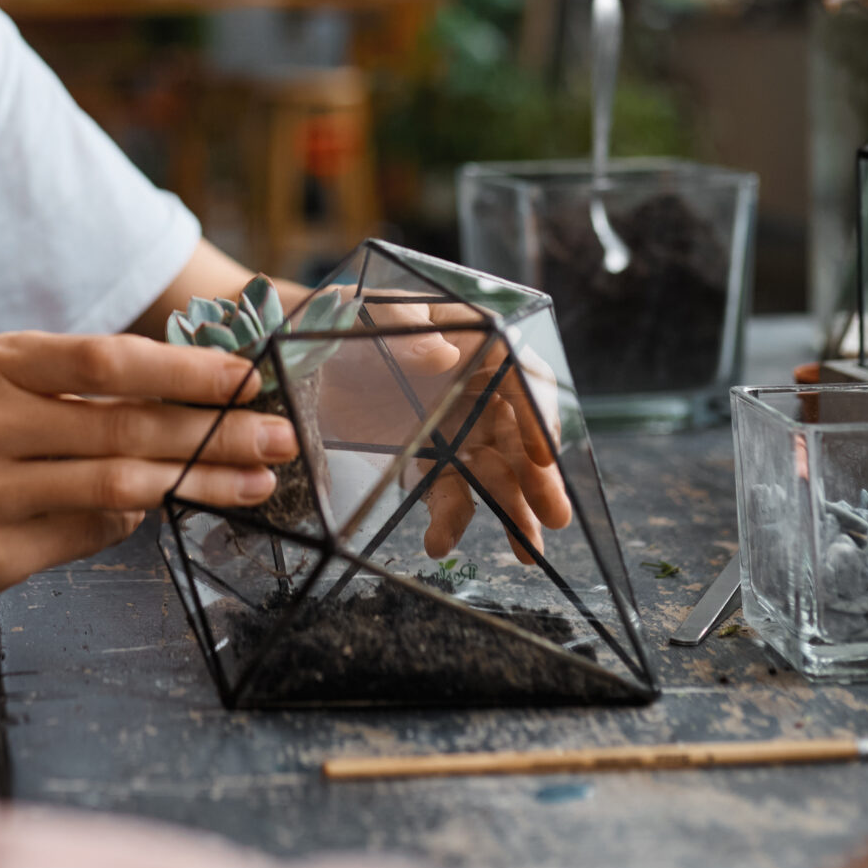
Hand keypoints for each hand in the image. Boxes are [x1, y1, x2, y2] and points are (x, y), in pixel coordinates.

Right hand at [0, 331, 300, 610]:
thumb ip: (80, 395)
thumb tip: (188, 404)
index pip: (111, 360)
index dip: (189, 369)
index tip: (251, 377)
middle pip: (129, 426)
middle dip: (217, 432)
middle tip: (280, 436)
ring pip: (121, 485)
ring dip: (200, 483)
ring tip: (257, 483)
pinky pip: (90, 534)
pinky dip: (136, 519)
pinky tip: (172, 508)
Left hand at [321, 293, 571, 560]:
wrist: (312, 357)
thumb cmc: (355, 320)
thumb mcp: (376, 313)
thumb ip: (408, 329)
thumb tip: (443, 354)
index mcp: (481, 345)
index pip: (525, 378)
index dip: (538, 416)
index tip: (543, 454)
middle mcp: (481, 391)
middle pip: (521, 436)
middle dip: (540, 479)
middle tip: (555, 516)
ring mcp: (461, 430)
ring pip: (496, 474)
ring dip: (511, 512)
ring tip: (525, 553)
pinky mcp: (434, 462)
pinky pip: (450, 495)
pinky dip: (448, 521)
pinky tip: (438, 543)